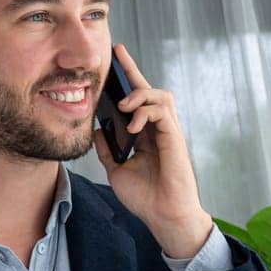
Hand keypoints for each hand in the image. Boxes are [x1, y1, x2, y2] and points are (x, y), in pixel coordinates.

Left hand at [93, 43, 214, 256]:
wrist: (163, 216)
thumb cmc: (146, 198)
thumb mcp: (116, 170)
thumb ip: (107, 149)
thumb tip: (96, 129)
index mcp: (145, 135)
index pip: (136, 100)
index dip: (126, 79)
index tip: (112, 60)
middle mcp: (158, 130)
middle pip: (149, 89)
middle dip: (132, 70)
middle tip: (117, 54)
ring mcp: (168, 132)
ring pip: (160, 95)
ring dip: (140, 94)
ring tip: (123, 105)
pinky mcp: (174, 138)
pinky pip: (162, 111)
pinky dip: (146, 112)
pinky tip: (133, 124)